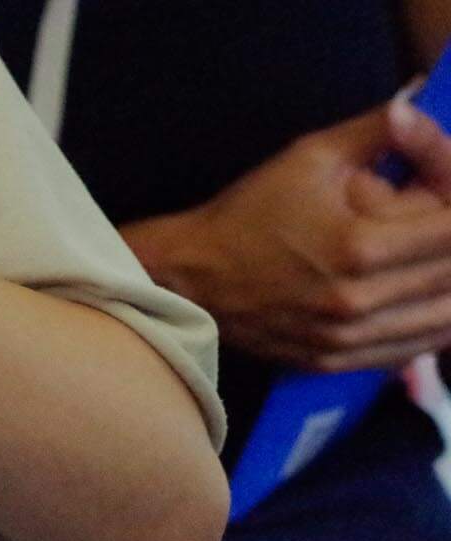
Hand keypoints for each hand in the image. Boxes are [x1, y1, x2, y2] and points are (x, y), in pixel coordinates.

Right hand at [125, 100, 450, 371]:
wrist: (190, 277)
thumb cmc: (250, 212)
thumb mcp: (312, 155)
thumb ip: (379, 130)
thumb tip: (420, 104)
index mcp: (361, 247)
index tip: (448, 184)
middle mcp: (360, 302)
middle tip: (445, 224)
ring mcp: (348, 339)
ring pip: (444, 320)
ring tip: (444, 260)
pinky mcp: (336, 361)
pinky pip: (412, 351)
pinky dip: (436, 326)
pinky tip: (437, 301)